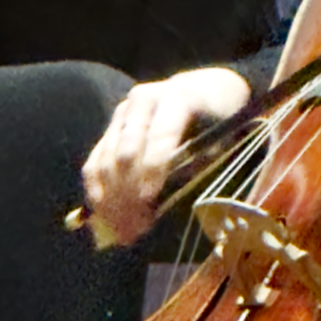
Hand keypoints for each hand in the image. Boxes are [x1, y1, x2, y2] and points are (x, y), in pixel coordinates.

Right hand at [81, 64, 252, 244]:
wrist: (207, 88)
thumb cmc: (222, 117)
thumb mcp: (225, 133)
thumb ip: (204, 161)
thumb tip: (178, 200)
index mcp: (179, 97)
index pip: (160, 136)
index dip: (153, 169)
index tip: (149, 201)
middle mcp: (144, 101)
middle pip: (127, 151)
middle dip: (129, 193)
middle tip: (135, 229)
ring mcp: (123, 114)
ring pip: (106, 159)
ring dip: (111, 200)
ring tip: (122, 232)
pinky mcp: (110, 127)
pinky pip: (94, 161)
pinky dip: (97, 191)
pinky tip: (104, 217)